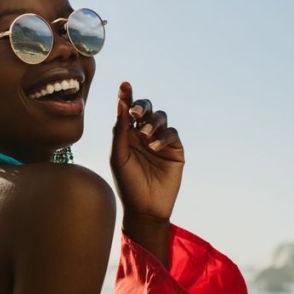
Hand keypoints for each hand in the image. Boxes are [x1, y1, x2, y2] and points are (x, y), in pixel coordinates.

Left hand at [110, 81, 184, 220]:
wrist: (145, 208)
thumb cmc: (127, 183)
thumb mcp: (118, 156)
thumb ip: (119, 131)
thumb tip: (120, 104)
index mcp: (126, 134)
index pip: (126, 110)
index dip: (126, 96)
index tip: (124, 85)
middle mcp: (143, 133)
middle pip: (146, 107)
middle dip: (142, 104)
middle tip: (136, 111)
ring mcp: (160, 140)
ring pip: (160, 117)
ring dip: (152, 122)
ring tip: (145, 137)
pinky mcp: (175, 149)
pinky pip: (172, 133)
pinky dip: (163, 136)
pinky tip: (154, 147)